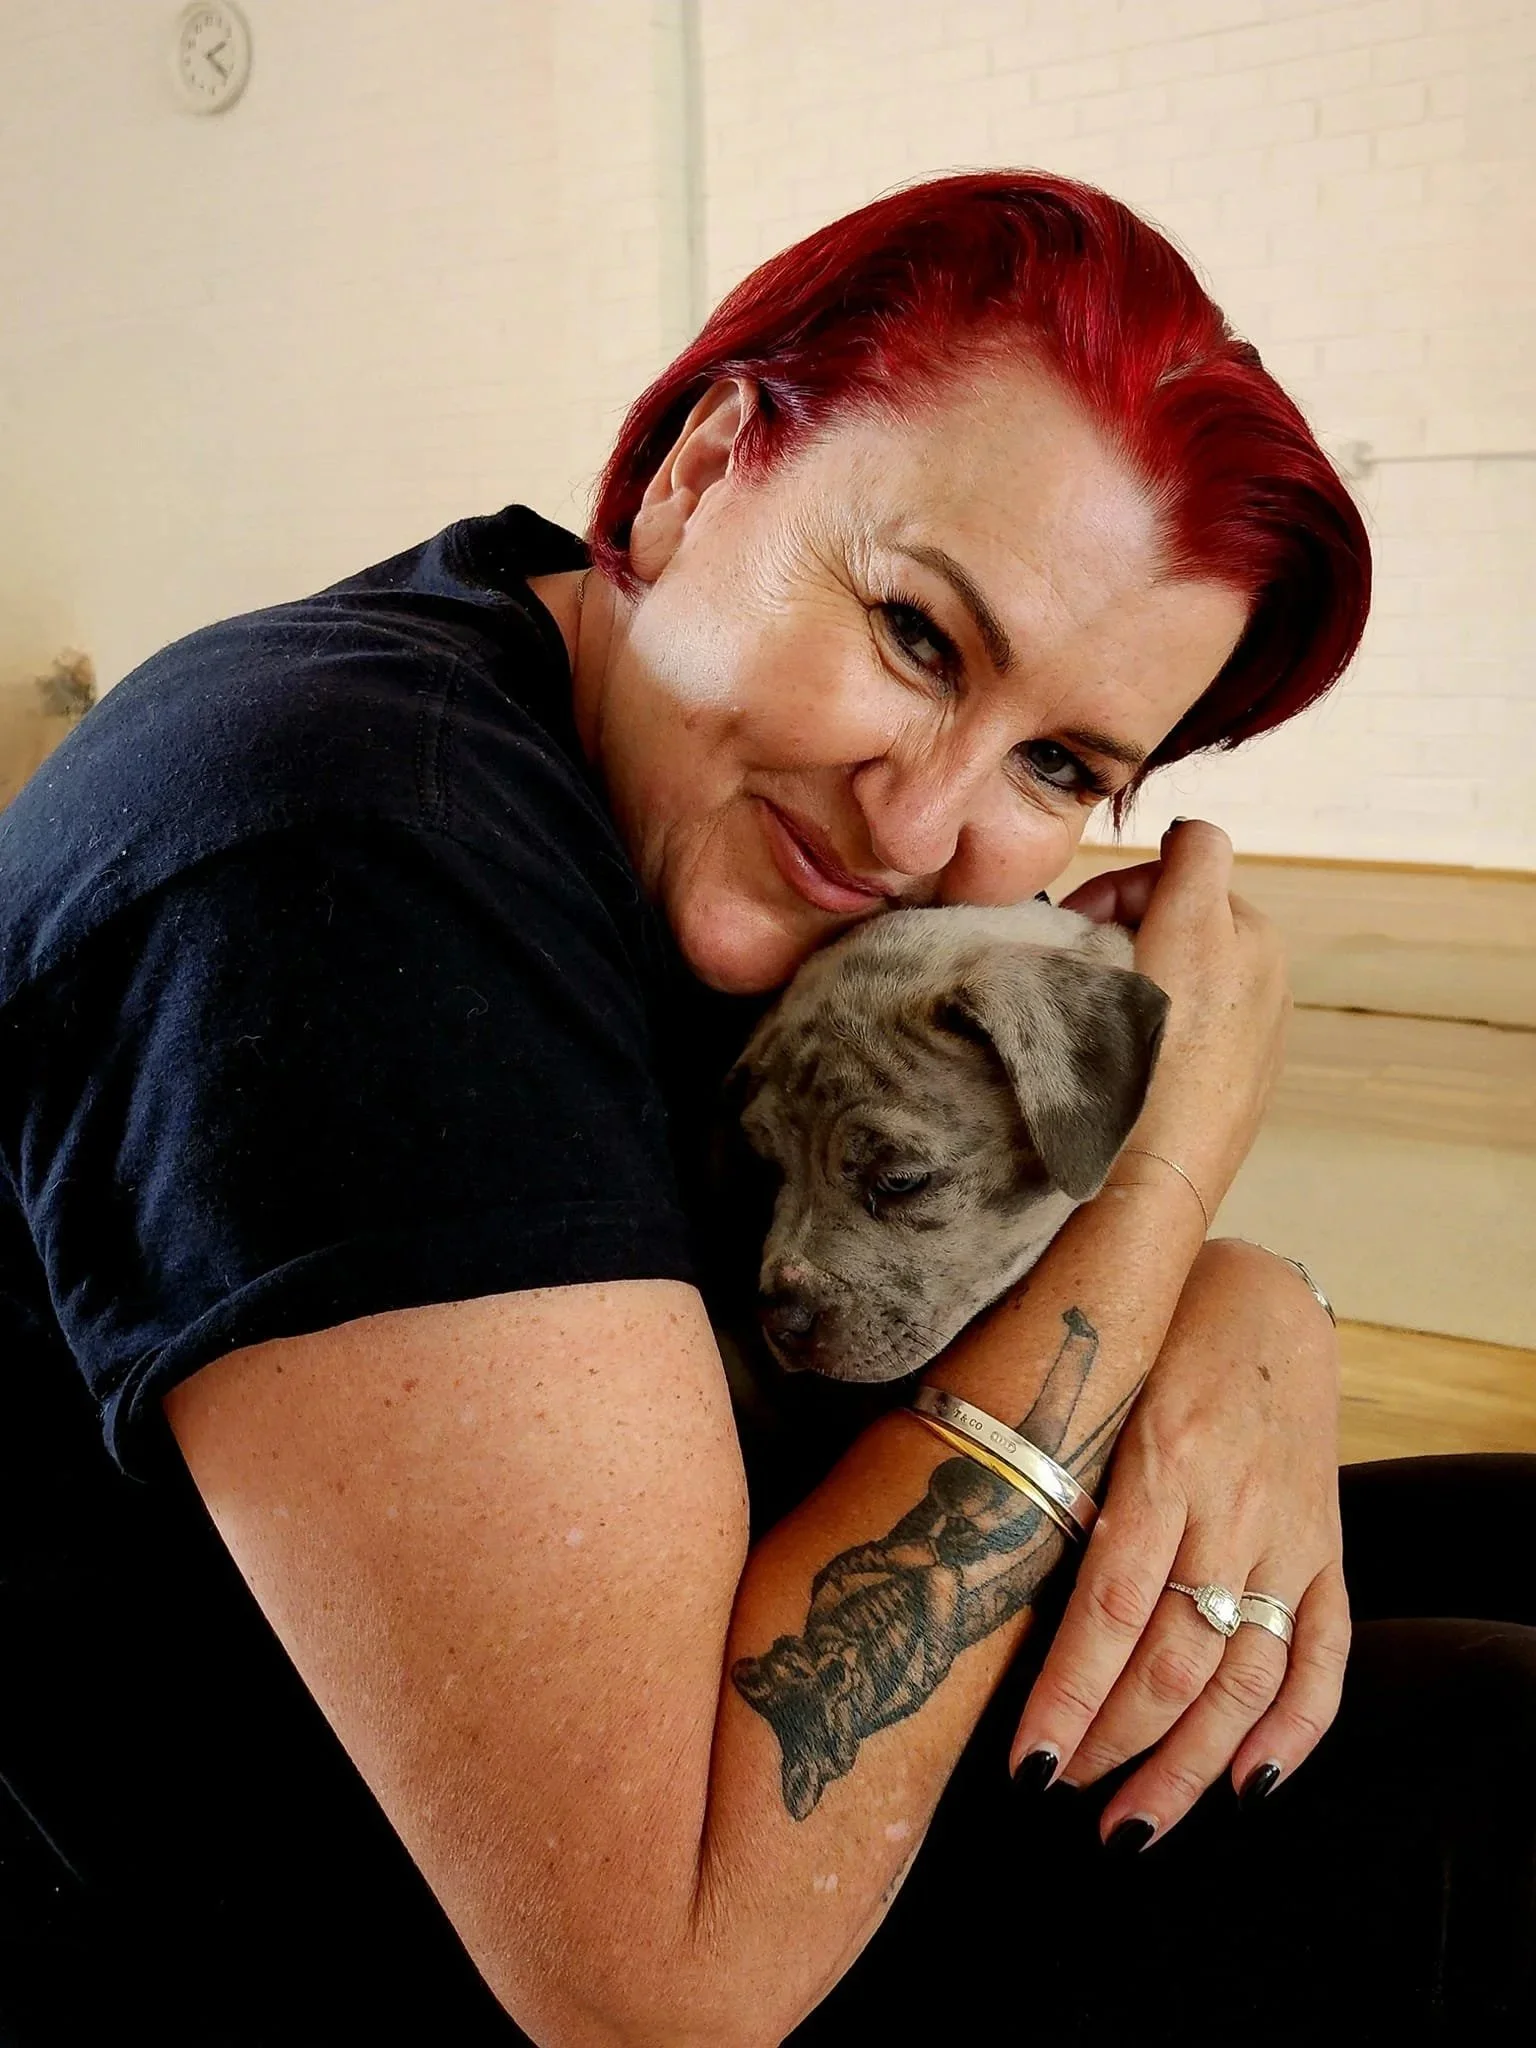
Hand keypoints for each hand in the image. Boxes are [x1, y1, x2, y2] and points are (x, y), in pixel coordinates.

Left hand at [1007, 1238, 1348, 1844]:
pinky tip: (1245, 1784)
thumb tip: (948, 1553)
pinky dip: (1291, 1732)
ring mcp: (1290, 1536)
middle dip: (1112, 1743)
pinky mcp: (1328, 1550)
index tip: (1025, 1764)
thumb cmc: (1153, 1336)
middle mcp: (1231, 1507)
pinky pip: (1325, 1659)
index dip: (1068, 1697)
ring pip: (1244, 1680)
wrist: (1268, 1296)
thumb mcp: (1093, 1386)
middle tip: (1060, 1788)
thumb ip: (1044, 1466)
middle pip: (1174, 1663)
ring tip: (1130, 1822)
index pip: (1110, 1610)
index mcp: (1161, 1461)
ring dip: (1187, 1767)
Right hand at [1060, 820, 1289, 1213]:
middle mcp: (1266, 979)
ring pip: (1178, 975)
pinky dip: (1152, 1025)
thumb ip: (1194, 856)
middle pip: (1180, 922)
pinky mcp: (1232, 1089)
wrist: (1161, 1165)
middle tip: (1078, 965)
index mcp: (1254, 933)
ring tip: (1098, 1010)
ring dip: (1137, 976)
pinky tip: (1128, 1054)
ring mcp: (1252, 1038)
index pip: (1181, 867)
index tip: (1077, 921)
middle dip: (1127, 930)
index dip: (1120, 887)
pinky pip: (1183, 1030)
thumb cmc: (1167, 1040)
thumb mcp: (1186, 921)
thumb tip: (1190, 831)